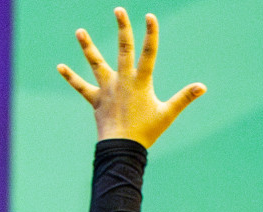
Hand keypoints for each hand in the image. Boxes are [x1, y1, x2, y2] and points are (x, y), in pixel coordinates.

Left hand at [58, 8, 205, 146]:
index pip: (149, 53)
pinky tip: (59, 67)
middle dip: (122, 28)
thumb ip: (184, 98)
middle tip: (118, 10)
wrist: (122, 147)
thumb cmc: (146, 132)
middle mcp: (123, 80)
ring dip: (87, 47)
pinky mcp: (96, 99)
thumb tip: (202, 87)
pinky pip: (81, 87)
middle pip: (123, 49)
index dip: (151, 34)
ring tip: (79, 31)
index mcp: (141, 82)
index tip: (149, 16)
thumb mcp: (168, 114)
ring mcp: (107, 89)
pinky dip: (70, 77)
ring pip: (96, 64)